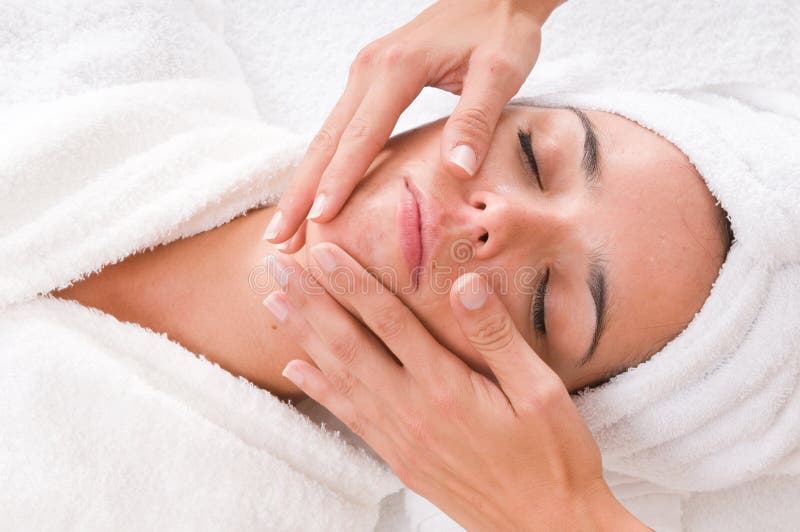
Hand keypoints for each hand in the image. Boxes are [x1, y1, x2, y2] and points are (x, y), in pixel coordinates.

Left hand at [262, 245, 648, 530]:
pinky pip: (350, 417)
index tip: (321, 252)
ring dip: (304, 337)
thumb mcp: (541, 392)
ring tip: (274, 305)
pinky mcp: (400, 459)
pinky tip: (298, 370)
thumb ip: (496, 337)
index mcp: (448, 387)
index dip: (352, 284)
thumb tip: (464, 284)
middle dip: (310, 301)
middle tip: (276, 267)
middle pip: (349, 345)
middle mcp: (413, 410)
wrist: (546, 529)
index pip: (388, 322)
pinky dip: (320, 389)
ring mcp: (401, 438)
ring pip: (340, 378)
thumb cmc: (553, 457)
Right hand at [264, 0, 562, 251]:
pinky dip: (322, 165)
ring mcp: (364, 74)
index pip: (359, 136)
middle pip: (325, 140)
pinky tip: (315, 192)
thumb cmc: (500, 30)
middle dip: (299, 193)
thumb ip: (476, 120)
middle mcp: (368, 69)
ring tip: (284, 228)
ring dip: (303, 182)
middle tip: (277, 239)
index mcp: (396, 68)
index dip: (338, 182)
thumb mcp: (499, 72)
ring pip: (325, 136)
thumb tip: (457, 170)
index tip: (318, 222)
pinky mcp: (370, 81)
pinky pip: (339, 129)